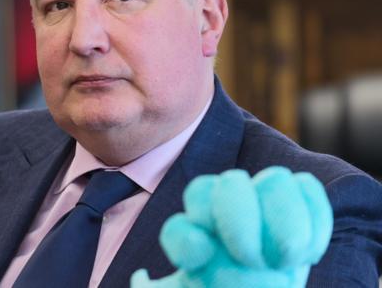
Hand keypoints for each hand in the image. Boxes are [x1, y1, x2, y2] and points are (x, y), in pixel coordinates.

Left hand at [130, 166, 332, 287]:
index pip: (186, 212)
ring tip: (284, 259)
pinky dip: (313, 220)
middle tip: (249, 260)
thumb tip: (141, 276)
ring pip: (275, 179)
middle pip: (231, 184)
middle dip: (241, 220)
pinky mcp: (300, 205)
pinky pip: (307, 190)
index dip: (189, 236)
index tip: (202, 260)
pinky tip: (307, 255)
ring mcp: (265, 201)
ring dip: (284, 220)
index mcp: (195, 229)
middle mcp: (227, 207)